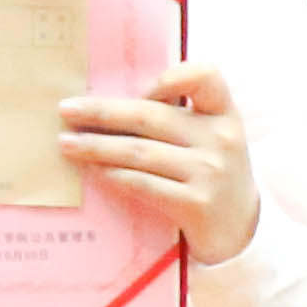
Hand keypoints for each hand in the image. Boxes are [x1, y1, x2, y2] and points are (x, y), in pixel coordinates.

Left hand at [62, 62, 259, 261]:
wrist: (239, 231)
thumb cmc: (212, 174)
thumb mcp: (211, 137)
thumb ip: (179, 116)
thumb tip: (109, 106)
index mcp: (223, 113)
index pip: (205, 76)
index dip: (170, 77)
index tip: (140, 90)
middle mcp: (219, 139)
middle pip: (151, 116)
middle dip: (103, 112)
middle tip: (66, 111)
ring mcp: (209, 172)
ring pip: (139, 151)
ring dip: (97, 146)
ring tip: (66, 144)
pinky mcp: (195, 203)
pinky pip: (142, 184)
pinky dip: (112, 175)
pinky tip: (91, 170)